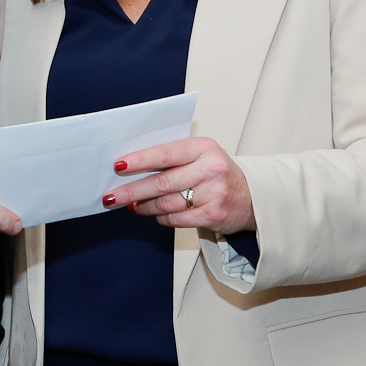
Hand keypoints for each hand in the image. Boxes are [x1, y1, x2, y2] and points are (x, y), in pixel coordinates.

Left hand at [101, 137, 253, 233]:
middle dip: (131, 190)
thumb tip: (132, 167)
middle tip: (111, 196)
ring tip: (131, 205)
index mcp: (204, 147)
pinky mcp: (212, 216)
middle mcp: (210, 169)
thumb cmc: (219, 173)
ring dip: (143, 206)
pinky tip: (154, 214)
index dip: (139, 161)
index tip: (118, 166)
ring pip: (165, 203)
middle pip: (161, 182)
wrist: (254, 197)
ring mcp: (213, 194)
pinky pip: (175, 219)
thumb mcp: (201, 155)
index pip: (165, 154)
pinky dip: (160, 217)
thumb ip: (173, 158)